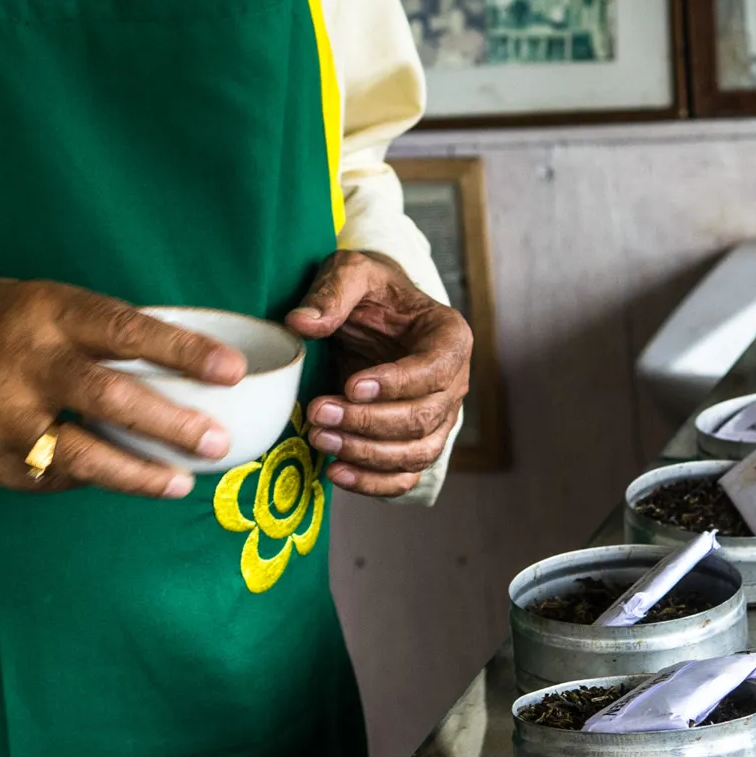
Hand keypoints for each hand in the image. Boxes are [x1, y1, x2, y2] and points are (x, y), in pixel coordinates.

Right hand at [0, 278, 247, 497]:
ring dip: (138, 475)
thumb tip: (164, 361)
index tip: (231, 370)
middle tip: (217, 442)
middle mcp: (22, 364)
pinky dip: (82, 478)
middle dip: (172, 425)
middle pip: (110, 400)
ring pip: (83, 457)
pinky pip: (49, 478)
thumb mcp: (32, 300)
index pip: (124, 330)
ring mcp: (0, 418)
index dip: (182, 352)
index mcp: (42, 312)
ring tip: (179, 485)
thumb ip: (86, 330)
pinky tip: (110, 479)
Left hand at [287, 251, 470, 498]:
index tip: (351, 386)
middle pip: (422, 418)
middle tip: (318, 412)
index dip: (396, 384)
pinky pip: (404, 477)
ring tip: (320, 439)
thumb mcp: (350, 272)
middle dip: (369, 422)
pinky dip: (374, 484)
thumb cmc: (369, 292)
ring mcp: (438, 419)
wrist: (372, 315)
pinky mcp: (415, 444)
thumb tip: (301, 323)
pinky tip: (335, 472)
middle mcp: (453, 383)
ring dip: (366, 454)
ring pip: (415, 453)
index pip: (435, 370)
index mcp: (449, 337)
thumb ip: (331, 293)